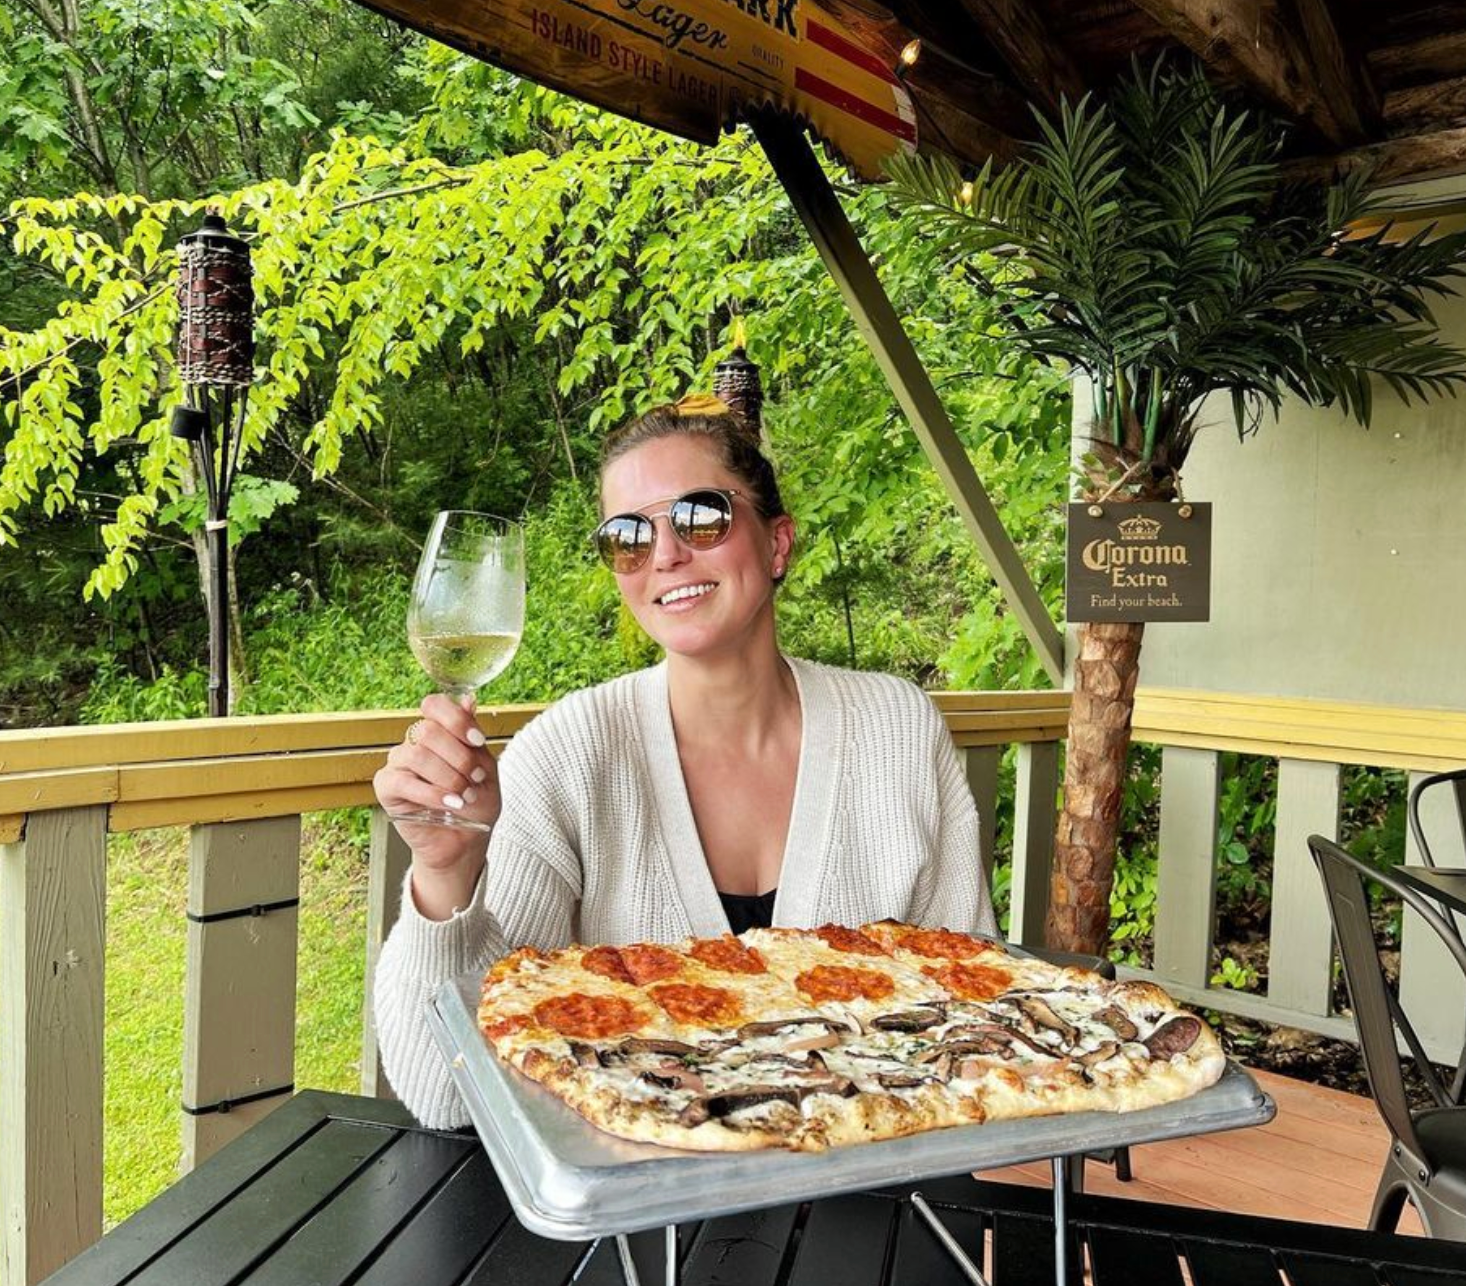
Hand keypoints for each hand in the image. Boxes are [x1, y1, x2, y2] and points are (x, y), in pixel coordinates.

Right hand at [373, 693, 499, 917]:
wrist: (466, 842)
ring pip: (418, 756)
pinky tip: (451, 804)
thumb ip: (473, 737)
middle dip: (459, 757)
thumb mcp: (486, 768)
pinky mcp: (387, 788)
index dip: (455, 719)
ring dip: (448, 778)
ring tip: (465, 797)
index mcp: (440, 732)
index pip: (434, 704)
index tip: (478, 740)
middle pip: (429, 731)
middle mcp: (415, 743)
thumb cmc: (476, 803)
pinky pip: (403, 781)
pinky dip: (432, 793)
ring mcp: (399, 764)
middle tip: (474, 778)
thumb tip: (468, 699)